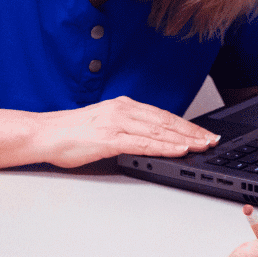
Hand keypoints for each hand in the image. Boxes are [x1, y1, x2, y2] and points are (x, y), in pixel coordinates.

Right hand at [34, 96, 219, 167]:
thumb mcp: (103, 125)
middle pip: (166, 121)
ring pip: (159, 131)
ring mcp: (116, 124)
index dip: (186, 124)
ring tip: (203, 145)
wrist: (44, 134)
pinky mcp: (109, 139)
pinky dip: (165, 147)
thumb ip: (125, 128)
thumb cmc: (69, 133)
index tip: (203, 133)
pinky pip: (143, 143)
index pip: (162, 115)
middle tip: (212, 140)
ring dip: (185, 139)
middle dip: (193, 131)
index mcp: (122, 106)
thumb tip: (147, 139)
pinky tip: (179, 150)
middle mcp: (122, 110)